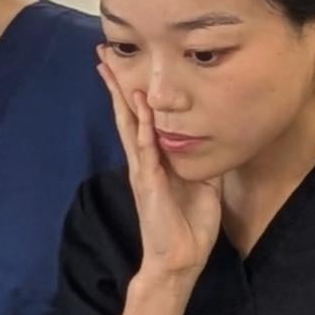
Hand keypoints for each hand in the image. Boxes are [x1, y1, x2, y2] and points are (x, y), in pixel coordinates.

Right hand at [98, 50, 220, 286]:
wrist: (180, 259)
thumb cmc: (189, 226)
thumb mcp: (202, 185)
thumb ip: (200, 160)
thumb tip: (212, 139)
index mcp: (155, 161)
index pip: (140, 119)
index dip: (131, 92)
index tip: (122, 66)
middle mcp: (143, 161)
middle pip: (126, 114)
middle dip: (114, 84)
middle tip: (102, 54)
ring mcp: (143, 171)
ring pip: (129, 126)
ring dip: (120, 97)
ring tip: (109, 70)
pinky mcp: (149, 184)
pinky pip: (146, 150)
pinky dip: (144, 127)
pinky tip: (141, 107)